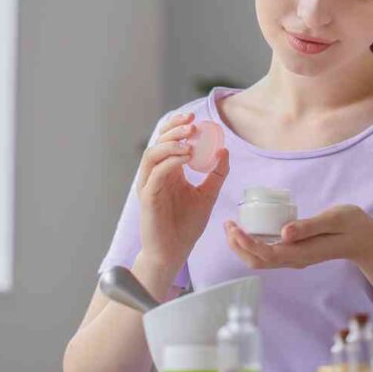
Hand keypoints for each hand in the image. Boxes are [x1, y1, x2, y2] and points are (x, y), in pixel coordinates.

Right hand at [138, 112, 229, 268]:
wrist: (174, 252)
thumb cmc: (186, 225)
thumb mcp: (208, 195)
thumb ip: (216, 174)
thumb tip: (224, 150)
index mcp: (168, 171)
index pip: (168, 141)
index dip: (178, 126)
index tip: (196, 118)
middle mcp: (155, 175)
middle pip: (158, 142)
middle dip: (174, 129)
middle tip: (192, 124)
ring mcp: (149, 186)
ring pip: (152, 155)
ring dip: (170, 144)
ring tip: (189, 141)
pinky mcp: (147, 198)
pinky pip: (155, 174)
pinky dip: (169, 162)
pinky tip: (185, 158)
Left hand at [223, 204, 372, 269]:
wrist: (366, 240)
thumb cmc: (352, 226)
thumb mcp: (334, 220)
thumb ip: (309, 226)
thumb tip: (284, 232)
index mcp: (301, 253)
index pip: (266, 254)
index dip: (246, 243)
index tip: (234, 228)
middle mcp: (294, 260)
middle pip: (257, 261)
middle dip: (237, 246)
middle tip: (227, 224)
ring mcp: (294, 258)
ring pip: (261, 260)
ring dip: (242, 246)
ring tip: (231, 226)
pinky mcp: (295, 253)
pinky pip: (268, 253)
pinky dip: (252, 244)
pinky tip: (249, 229)